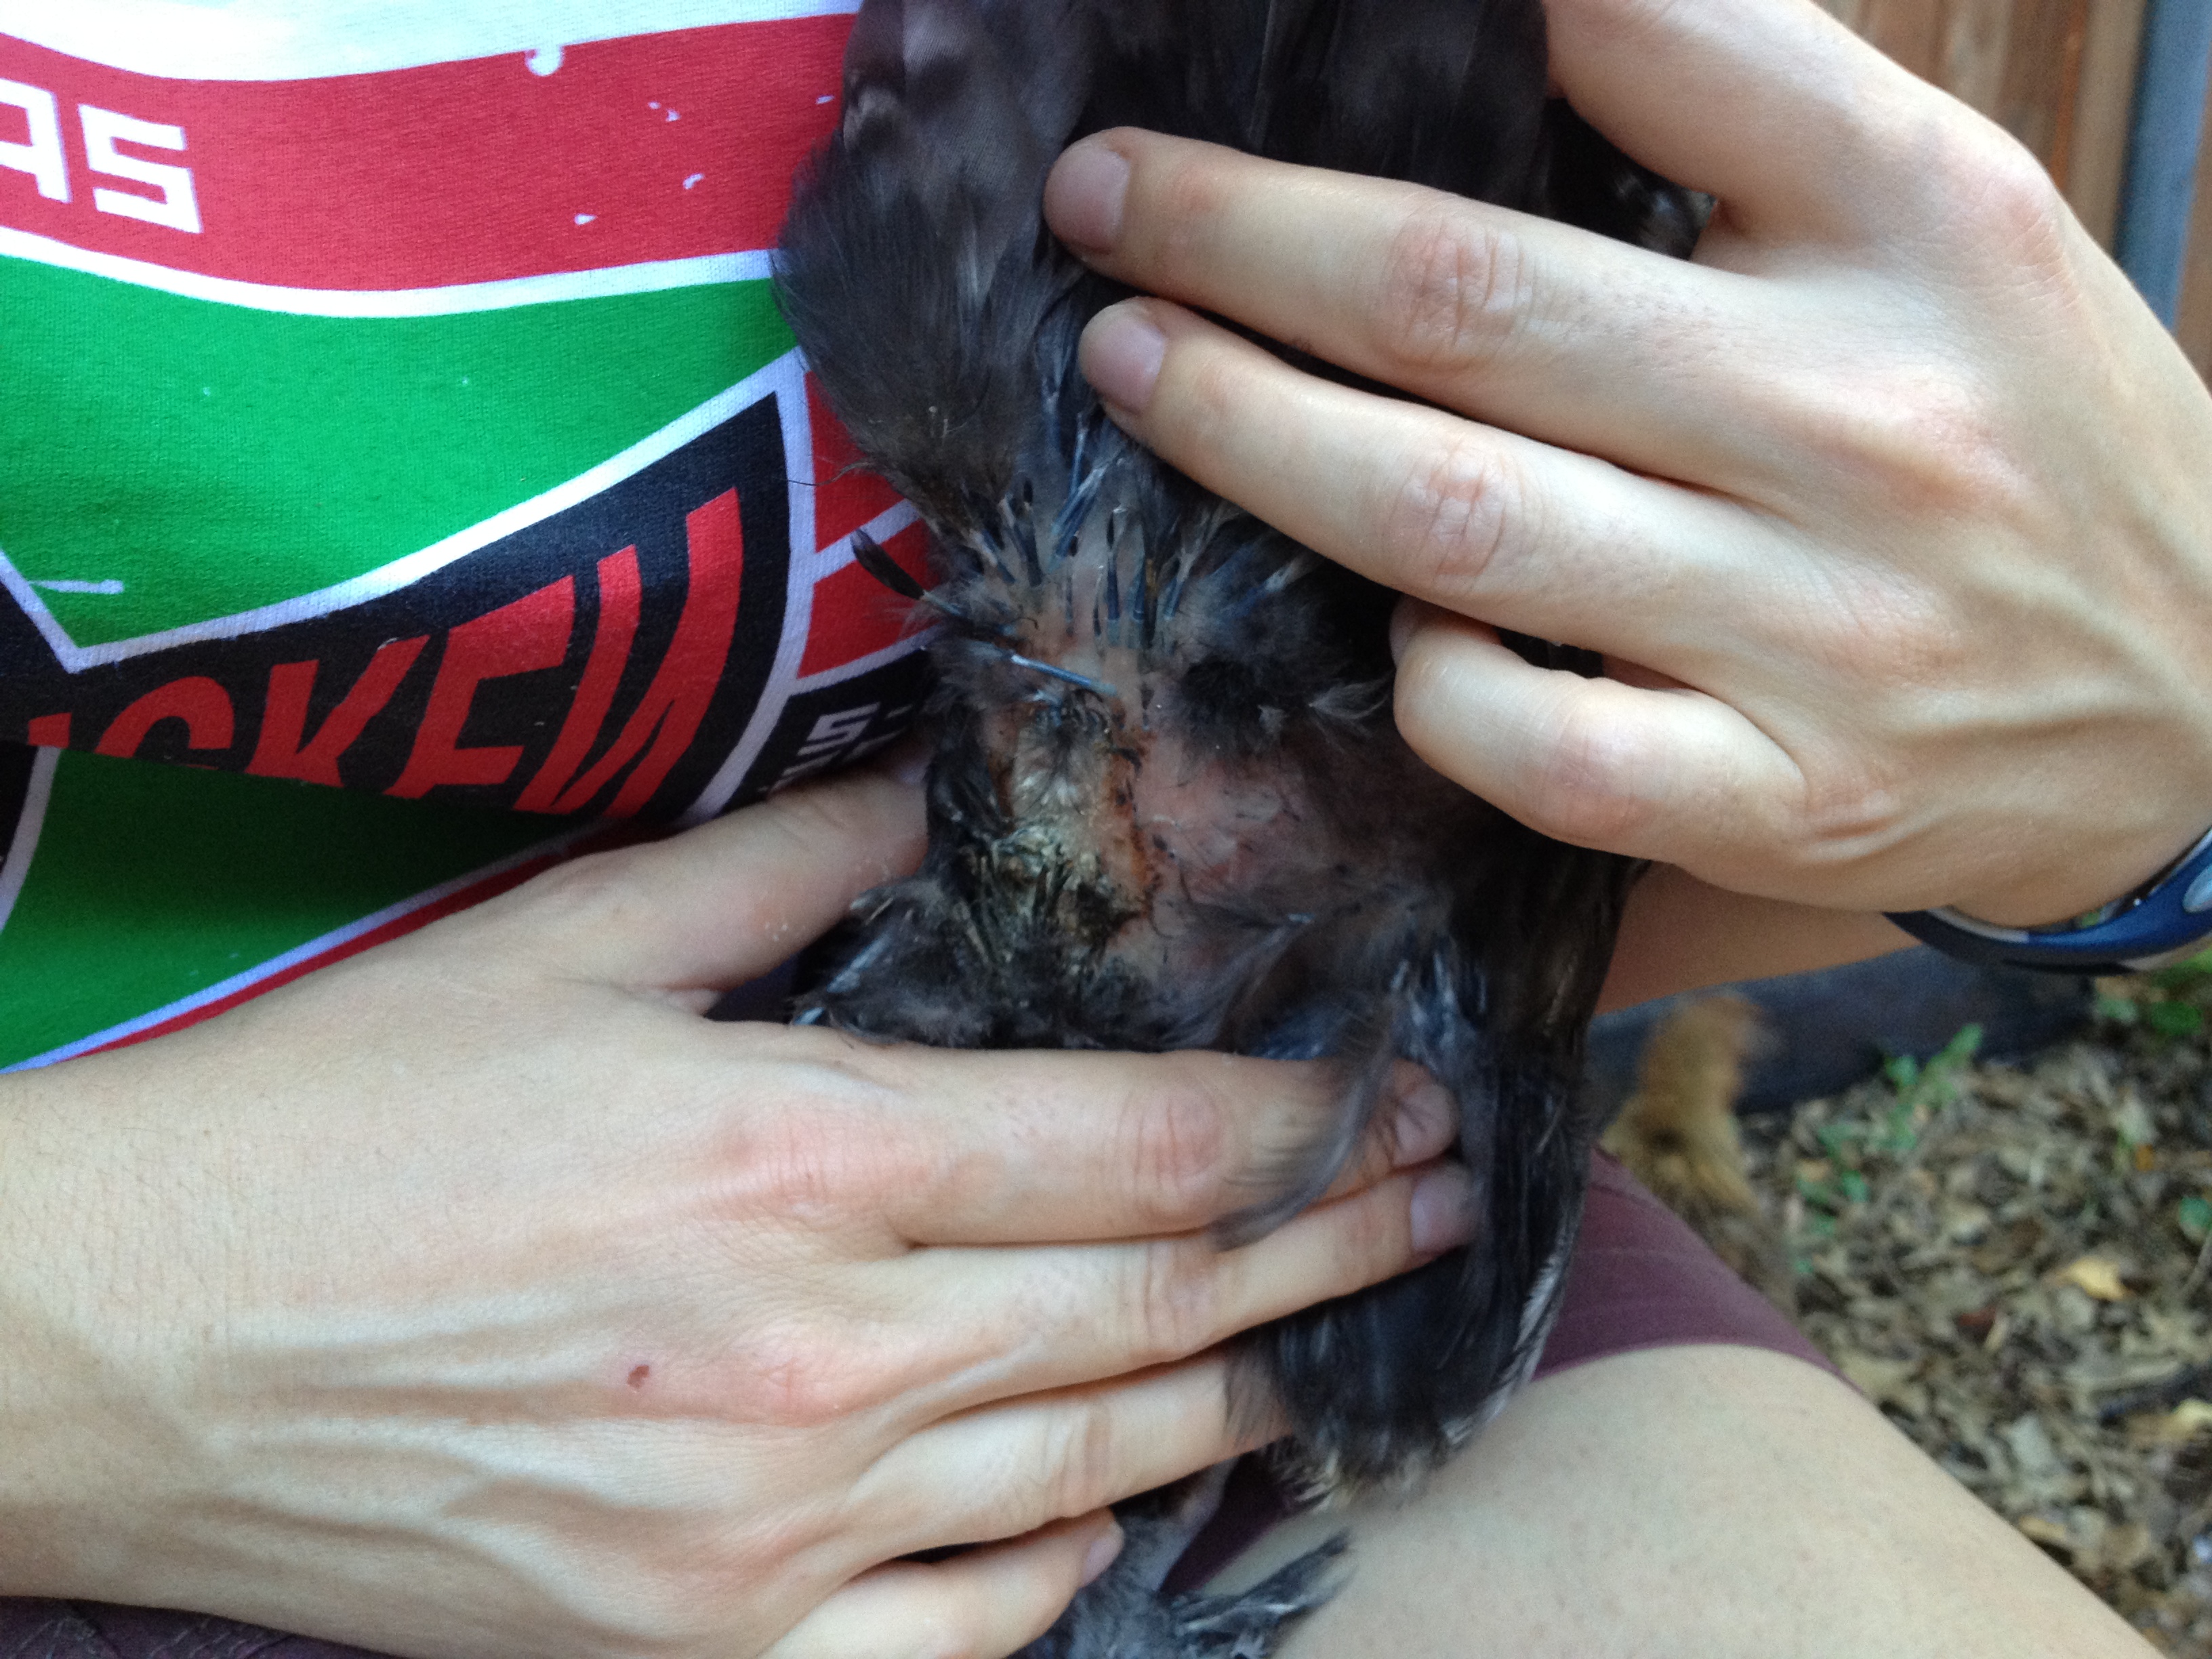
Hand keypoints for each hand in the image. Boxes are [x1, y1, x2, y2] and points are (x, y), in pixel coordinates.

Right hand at [0, 769, 1467, 1658]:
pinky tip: (1120, 1494)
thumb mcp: (565, 946)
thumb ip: (791, 864)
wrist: (129, 1352)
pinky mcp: (709, 1655)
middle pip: (1157, 1302)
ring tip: (1336, 1331)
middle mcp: (817, 1362)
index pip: (1136, 1141)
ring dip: (1242, 1389)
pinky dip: (1070, 1558)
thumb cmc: (344, 1123)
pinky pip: (969, 1631)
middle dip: (1332, 1243)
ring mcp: (771, 1539)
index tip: (1403, 1094)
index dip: (1302, 1119)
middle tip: (1447, 1197)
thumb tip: (942, 794)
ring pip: (1096, 1463)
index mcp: (793, 1160)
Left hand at [1041, 0, 2211, 930]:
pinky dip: (1420, 680)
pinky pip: (1527, 743)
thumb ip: (1745, 104)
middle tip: (1104, 204)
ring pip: (1457, 523)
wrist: (2209, 700)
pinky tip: (1386, 626)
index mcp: (1921, 222)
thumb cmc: (2032, 435)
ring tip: (1136, 364)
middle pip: (1470, 301)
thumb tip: (1510, 29)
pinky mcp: (1784, 801)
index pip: (1642, 45)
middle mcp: (1868, 415)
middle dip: (1242, 240)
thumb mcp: (1944, 221)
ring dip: (1253, 435)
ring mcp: (1823, 628)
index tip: (1252, 34)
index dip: (1432, 24)